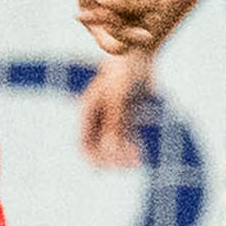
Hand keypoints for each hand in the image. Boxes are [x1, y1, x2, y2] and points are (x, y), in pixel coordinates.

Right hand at [77, 52, 152, 169]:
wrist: (139, 55)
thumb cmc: (124, 74)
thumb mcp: (117, 100)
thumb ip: (114, 125)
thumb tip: (111, 152)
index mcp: (88, 112)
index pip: (84, 143)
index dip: (92, 159)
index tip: (104, 170)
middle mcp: (99, 117)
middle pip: (100, 147)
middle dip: (112, 159)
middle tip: (128, 166)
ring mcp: (115, 117)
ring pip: (116, 144)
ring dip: (125, 155)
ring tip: (137, 162)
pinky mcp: (131, 116)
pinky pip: (130, 137)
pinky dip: (134, 146)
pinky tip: (141, 153)